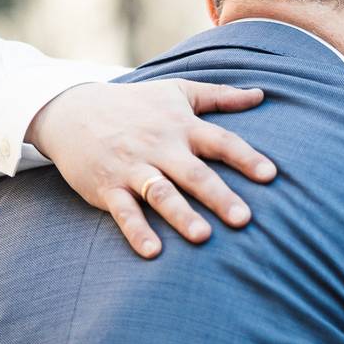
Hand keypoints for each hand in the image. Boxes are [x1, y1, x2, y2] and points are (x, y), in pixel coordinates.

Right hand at [26, 79, 276, 258]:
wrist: (72, 110)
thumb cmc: (135, 104)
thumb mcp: (176, 91)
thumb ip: (220, 96)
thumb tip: (261, 94)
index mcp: (181, 126)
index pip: (220, 141)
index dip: (246, 157)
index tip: (271, 175)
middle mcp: (160, 147)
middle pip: (195, 173)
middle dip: (219, 196)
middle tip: (244, 219)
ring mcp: (133, 168)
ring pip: (161, 194)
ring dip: (181, 215)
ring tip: (203, 237)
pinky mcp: (107, 187)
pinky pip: (124, 212)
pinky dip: (137, 231)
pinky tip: (153, 252)